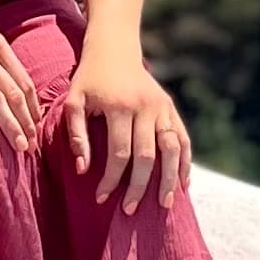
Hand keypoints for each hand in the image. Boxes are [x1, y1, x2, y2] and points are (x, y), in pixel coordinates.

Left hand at [63, 37, 192, 206]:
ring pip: (172, 149)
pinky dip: (185, 162)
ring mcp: (162, 108)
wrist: (114, 49)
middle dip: (139, 186)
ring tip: (165, 204)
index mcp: (120, 107)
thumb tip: (83, 169)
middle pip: (147, 156)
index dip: (111, 179)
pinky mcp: (170, 107)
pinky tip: (184, 183)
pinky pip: (182, 138)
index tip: (101, 197)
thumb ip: (76, 134)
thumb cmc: (89, 79)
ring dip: (169, 179)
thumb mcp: (74, 101)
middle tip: (130, 209)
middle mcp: (145, 108)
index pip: (119, 153)